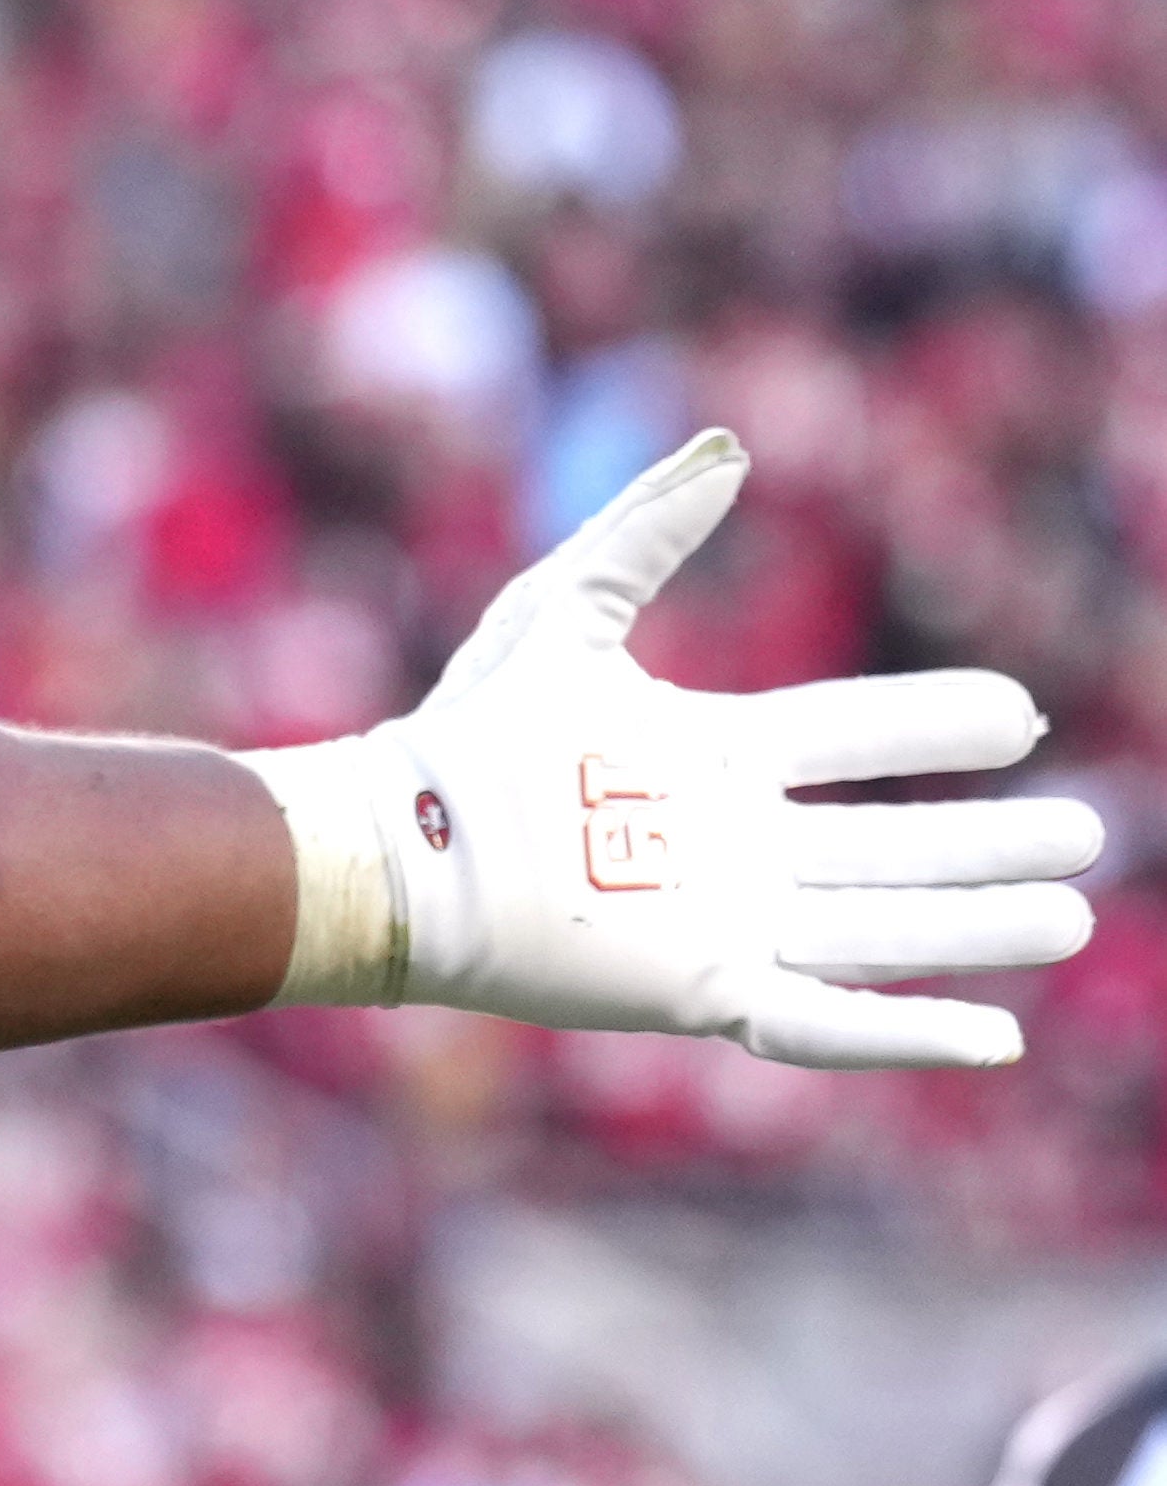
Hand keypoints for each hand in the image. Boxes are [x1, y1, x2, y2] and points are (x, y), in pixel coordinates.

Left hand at [258, 428, 1106, 1068]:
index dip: (938, 723)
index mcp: (716, 759)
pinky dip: (906, 1032)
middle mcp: (736, 845)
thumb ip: (648, 529)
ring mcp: (724, 920)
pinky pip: (822, 1022)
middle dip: (989, 843)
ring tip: (1064, 919)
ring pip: (882, 929)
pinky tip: (991, 1036)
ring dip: (975, 928)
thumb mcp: (564, 610)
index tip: (1019, 713)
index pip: (855, 736)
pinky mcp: (699, 988)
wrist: (397, 843)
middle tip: (1088, 836)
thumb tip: (732, 449)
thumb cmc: (465, 733)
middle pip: (894, 845)